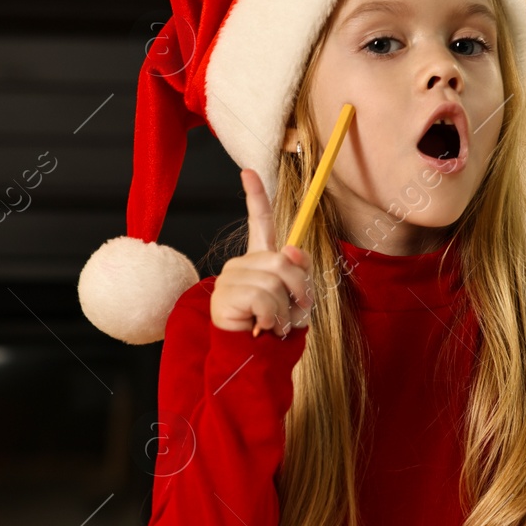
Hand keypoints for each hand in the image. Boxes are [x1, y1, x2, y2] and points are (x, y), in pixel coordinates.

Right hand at [209, 168, 313, 337]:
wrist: (253, 354)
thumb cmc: (276, 323)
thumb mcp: (297, 294)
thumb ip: (298, 269)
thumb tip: (290, 249)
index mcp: (260, 259)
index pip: (260, 221)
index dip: (256, 196)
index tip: (248, 171)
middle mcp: (242, 263)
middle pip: (283, 260)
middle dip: (300, 288)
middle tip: (295, 310)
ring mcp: (230, 278)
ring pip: (275, 282)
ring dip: (285, 309)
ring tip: (275, 322)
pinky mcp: (225, 295)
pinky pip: (263, 298)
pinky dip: (272, 317)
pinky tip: (262, 326)